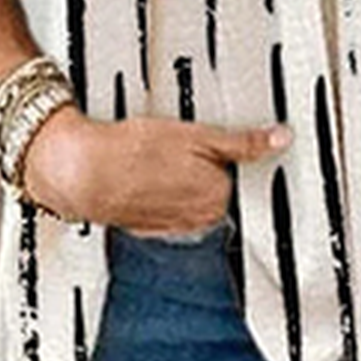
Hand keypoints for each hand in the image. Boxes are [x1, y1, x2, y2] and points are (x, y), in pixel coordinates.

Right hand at [19, 103, 293, 234]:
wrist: (79, 171)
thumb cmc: (133, 150)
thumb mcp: (198, 135)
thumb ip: (243, 142)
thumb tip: (281, 139)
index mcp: (218, 195)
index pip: (240, 171)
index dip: (228, 152)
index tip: (222, 140)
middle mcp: (201, 217)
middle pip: (219, 185)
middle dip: (207, 166)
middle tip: (186, 143)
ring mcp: (174, 224)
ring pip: (193, 196)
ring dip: (183, 179)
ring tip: (163, 155)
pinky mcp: (149, 225)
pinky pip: (168, 205)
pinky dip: (162, 190)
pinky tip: (148, 172)